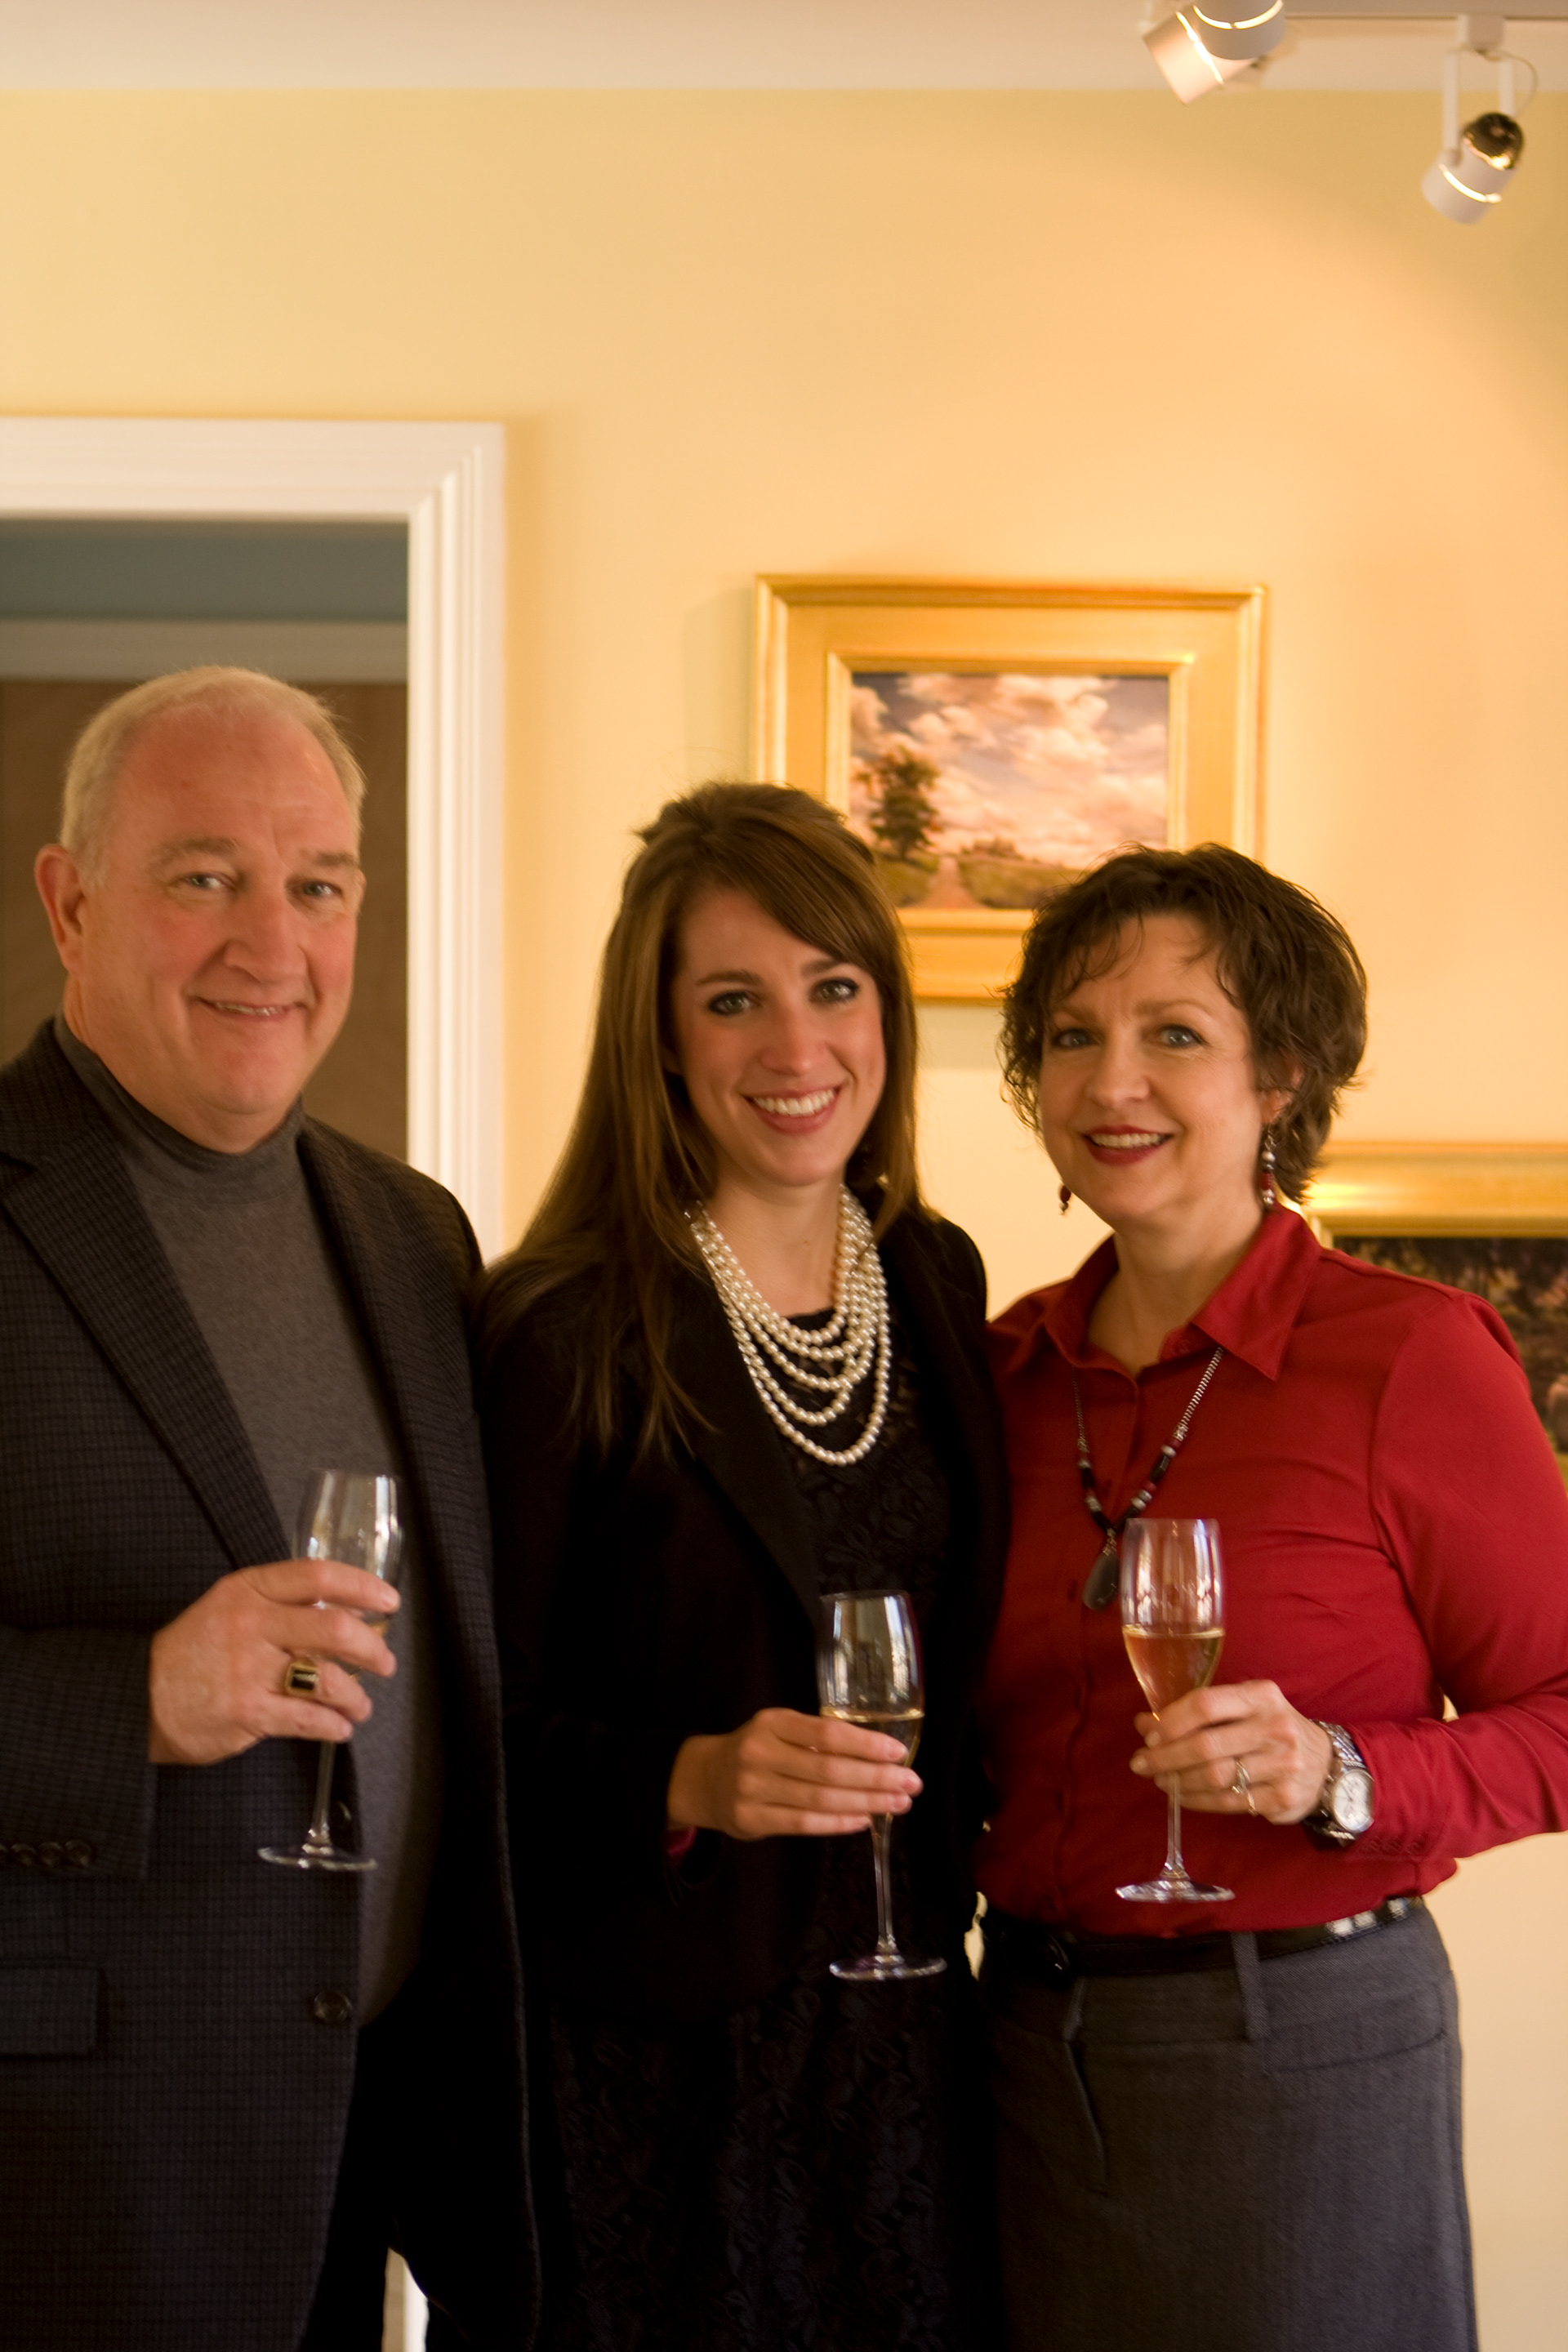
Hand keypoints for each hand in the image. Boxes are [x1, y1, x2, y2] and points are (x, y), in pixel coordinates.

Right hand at [147, 1560, 399, 1765]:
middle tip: (385, 1663)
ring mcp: (249, 1670)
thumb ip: (278, 1605)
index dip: (361, 1587)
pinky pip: (308, 1719)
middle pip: (333, 1628)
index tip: (389, 1601)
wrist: (139, 1697)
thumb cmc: (192, 1651)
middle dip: (371, 1648)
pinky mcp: (247, 1712)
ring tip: (361, 1705)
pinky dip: (333, 1725)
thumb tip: (342, 1612)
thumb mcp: (228, 1607)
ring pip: (326, 1679)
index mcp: (248, 1591)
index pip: (317, 1577)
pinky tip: (340, 1727)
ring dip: (355, 1695)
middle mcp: (251, 1624)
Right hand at [666, 1707, 921, 1841]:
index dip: (865, 1744)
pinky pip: (803, 1824)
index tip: (898, 1752)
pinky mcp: (751, 1820)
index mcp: (773, 1723)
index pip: (827, 1733)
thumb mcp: (779, 1730)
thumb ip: (816, 1739)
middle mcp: (760, 1753)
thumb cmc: (757, 1750)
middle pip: (828, 1770)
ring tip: (898, 1803)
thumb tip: (878, 1755)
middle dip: (876, 1778)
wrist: (704, 1779)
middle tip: (911, 1784)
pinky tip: (864, 1820)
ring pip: (819, 1800)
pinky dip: (837, 1824)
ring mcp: (753, 1789)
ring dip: (865, 1803)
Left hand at [1129, 1679, 1332, 1825]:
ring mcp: (1282, 1764)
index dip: (1171, 1721)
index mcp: (1261, 1696)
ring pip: (1214, 1777)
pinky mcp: (1282, 1797)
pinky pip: (1228, 1802)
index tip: (1149, 1734)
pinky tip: (1183, 1797)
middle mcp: (1274, 1727)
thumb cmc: (1272, 1730)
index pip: (1205, 1704)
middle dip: (1166, 1756)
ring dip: (1178, 1781)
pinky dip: (1198, 1801)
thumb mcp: (1245, 1708)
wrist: (1326, 1765)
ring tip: (1161, 1780)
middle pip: (1206, 1745)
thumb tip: (1144, 1723)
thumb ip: (1200, 1712)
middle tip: (1142, 1764)